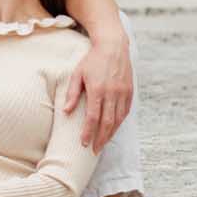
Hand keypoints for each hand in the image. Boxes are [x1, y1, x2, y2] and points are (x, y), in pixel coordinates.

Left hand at [63, 30, 132, 153]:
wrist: (113, 45)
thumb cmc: (92, 60)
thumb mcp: (77, 74)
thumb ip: (72, 94)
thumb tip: (66, 112)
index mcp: (98, 90)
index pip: (93, 118)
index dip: (88, 133)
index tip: (84, 143)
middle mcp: (112, 93)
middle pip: (107, 123)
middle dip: (101, 139)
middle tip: (94, 151)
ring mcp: (123, 93)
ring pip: (118, 120)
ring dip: (111, 134)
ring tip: (103, 143)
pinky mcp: (130, 91)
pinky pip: (125, 112)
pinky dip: (119, 123)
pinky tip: (113, 129)